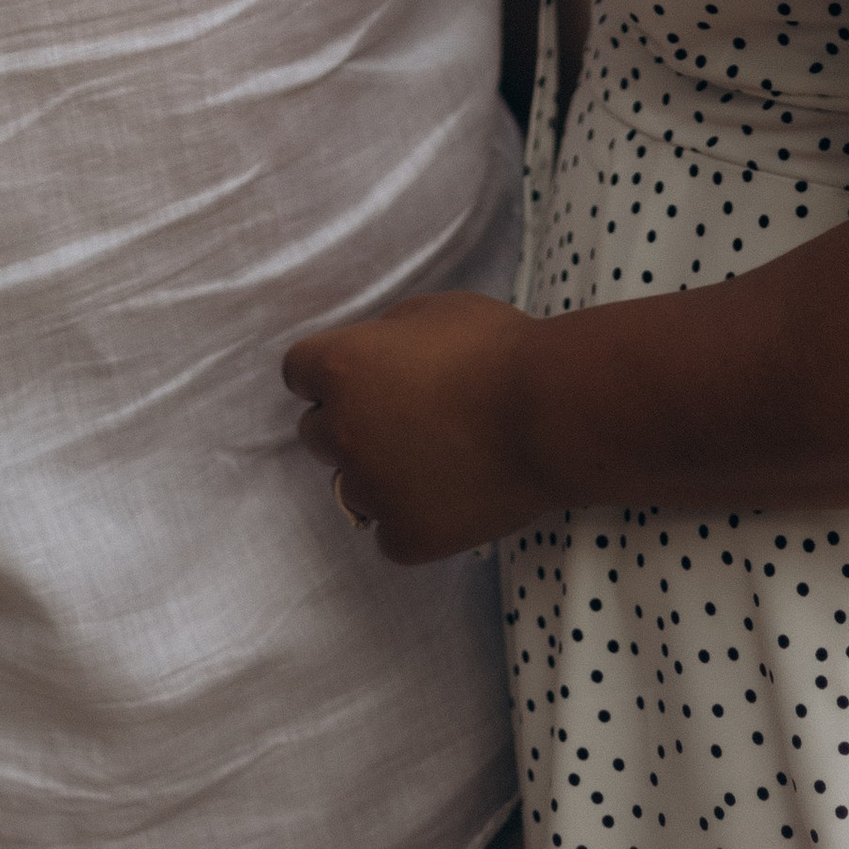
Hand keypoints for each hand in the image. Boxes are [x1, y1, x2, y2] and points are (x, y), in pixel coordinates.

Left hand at [283, 292, 549, 563]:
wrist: (550, 413)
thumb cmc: (496, 348)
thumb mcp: (429, 311)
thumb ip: (381, 337)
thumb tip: (370, 359)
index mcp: (340, 369)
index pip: (298, 373)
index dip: (329, 373)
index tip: (362, 377)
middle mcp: (341, 433)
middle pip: (316, 433)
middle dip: (350, 424)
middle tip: (405, 417)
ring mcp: (372, 491)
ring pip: (350, 488)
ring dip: (378, 474)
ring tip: (435, 459)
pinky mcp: (406, 538)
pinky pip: (389, 532)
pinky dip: (412, 518)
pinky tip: (451, 496)